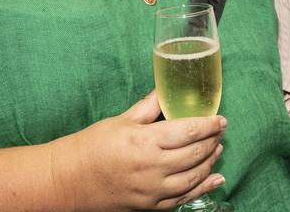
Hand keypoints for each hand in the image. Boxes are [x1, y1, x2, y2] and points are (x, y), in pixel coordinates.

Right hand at [47, 90, 226, 210]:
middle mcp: (152, 167)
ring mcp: (152, 190)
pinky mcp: (149, 206)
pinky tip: (216, 179)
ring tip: (217, 150)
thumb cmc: (91, 147)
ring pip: (194, 176)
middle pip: (196, 153)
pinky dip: (204, 188)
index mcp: (145, 141)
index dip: (210, 125)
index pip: (189, 131)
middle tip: (219, 132)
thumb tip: (167, 88)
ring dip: (210, 162)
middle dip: (213, 141)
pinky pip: (183, 198)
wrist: (68, 181)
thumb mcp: (121, 120)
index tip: (221, 120)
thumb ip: (149, 106)